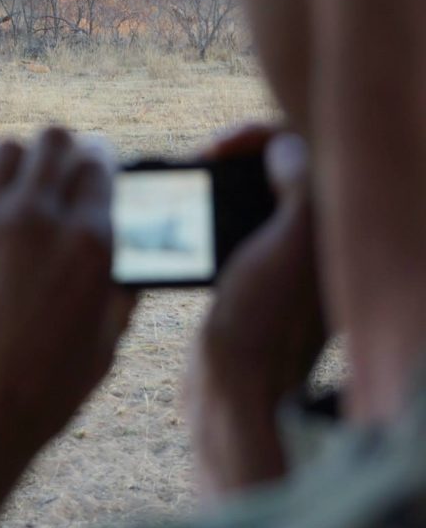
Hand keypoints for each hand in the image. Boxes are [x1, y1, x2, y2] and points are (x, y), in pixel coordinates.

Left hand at [0, 128, 136, 463]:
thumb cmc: (42, 392)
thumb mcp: (105, 344)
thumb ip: (121, 288)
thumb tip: (131, 252)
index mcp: (90, 243)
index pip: (101, 163)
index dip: (101, 165)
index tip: (94, 174)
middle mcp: (36, 219)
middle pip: (54, 140)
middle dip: (61, 154)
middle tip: (56, 180)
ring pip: (4, 150)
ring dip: (14, 168)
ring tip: (11, 199)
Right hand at [185, 125, 324, 499]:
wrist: (232, 392)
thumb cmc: (260, 325)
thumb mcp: (286, 247)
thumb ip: (301, 188)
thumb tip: (286, 147)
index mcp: (339, 231)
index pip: (313, 150)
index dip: (265, 135)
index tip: (220, 146)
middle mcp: (322, 241)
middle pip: (285, 167)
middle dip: (242, 153)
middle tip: (203, 158)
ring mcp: (290, 260)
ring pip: (259, 193)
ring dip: (224, 179)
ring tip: (189, 184)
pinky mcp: (258, 277)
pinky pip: (240, 223)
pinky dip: (216, 210)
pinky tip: (189, 219)